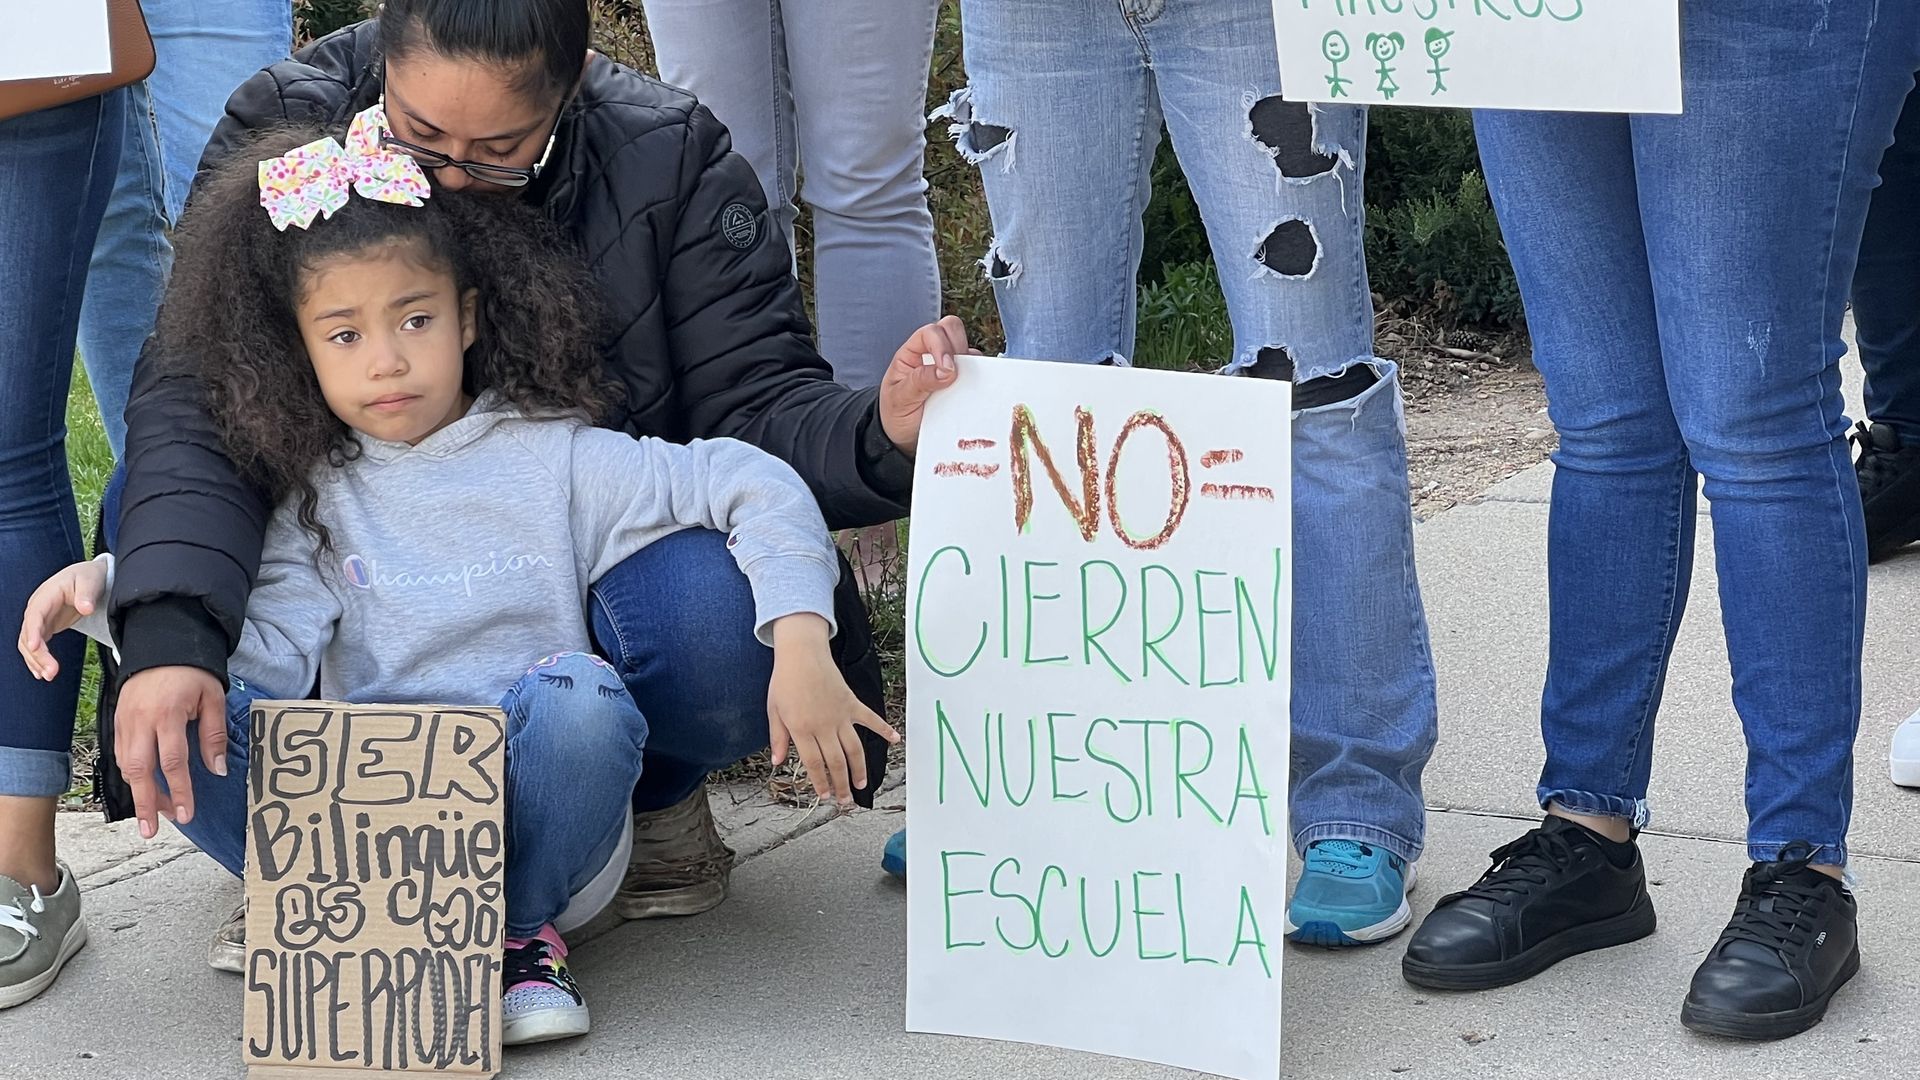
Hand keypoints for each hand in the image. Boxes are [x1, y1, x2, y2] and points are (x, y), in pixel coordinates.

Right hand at [17, 558, 108, 681]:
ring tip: (48, 676)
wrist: (88, 577)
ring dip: (36, 660)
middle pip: (29, 634)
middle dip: (37, 654)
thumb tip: (85, 608)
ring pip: (29, 643)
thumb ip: (87, 594)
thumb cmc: (88, 577)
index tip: (35, 647)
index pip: (35, 615)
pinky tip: (41, 673)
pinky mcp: (45, 627)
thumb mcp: (90, 580)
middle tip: (51, 672)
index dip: (33, 631)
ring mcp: (40, 619)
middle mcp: (37, 609)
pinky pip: (36, 645)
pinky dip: (37, 659)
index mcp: (45, 596)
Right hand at [115, 665, 227, 837]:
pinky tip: (143, 787)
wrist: (161, 645)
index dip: (180, 791)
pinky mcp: (117, 721)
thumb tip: (217, 770)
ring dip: (139, 792)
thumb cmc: (192, 671)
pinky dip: (131, 774)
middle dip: (147, 803)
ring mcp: (125, 721)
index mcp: (167, 714)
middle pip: (141, 770)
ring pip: (127, 765)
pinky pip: (121, 753)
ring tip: (154, 814)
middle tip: (153, 830)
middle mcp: (140, 721)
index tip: (186, 814)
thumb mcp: (213, 697)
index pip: (173, 762)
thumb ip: (214, 734)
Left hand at [765, 615, 899, 805]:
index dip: (820, 782)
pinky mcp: (851, 703)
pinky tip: (896, 740)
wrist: (802, 652)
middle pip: (836, 761)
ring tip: (861, 784)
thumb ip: (778, 737)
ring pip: (854, 748)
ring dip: (859, 768)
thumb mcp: (774, 710)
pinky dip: (884, 729)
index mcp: (802, 728)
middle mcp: (824, 725)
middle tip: (845, 801)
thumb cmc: (785, 680)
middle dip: (841, 784)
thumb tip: (777, 762)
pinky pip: (870, 719)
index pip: (814, 763)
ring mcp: (840, 715)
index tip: (824, 796)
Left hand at [878, 315, 975, 456]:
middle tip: (958, 373)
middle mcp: (933, 355)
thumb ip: (920, 381)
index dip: (942, 345)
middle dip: (959, 347)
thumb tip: (947, 369)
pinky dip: (980, 380)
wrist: (902, 439)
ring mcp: (950, 368)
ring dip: (971, 365)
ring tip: (964, 388)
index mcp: (913, 353)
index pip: (931, 332)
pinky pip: (978, 373)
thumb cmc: (895, 415)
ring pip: (969, 350)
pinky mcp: (963, 383)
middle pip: (952, 330)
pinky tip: (973, 395)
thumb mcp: (900, 399)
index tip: (948, 369)